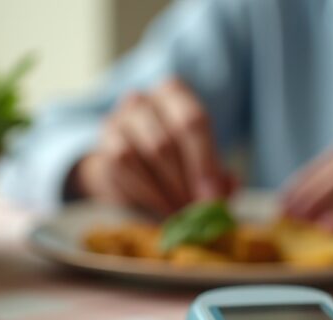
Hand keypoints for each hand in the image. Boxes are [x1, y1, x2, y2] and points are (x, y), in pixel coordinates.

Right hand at [70, 79, 234, 215]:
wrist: (127, 167)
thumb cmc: (172, 160)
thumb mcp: (201, 163)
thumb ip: (218, 176)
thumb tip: (227, 189)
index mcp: (174, 93)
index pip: (193, 121)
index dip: (205, 163)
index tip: (212, 196)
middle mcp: (144, 99)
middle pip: (167, 141)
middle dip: (186, 181)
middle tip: (197, 210)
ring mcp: (119, 118)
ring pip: (145, 154)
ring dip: (166, 189)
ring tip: (181, 211)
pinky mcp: (105, 142)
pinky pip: (123, 166)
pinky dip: (146, 192)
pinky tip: (160, 206)